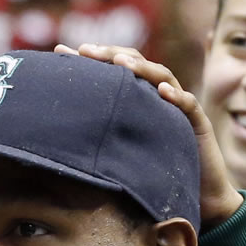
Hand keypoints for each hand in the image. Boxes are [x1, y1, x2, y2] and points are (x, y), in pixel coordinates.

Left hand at [54, 43, 243, 225]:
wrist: (194, 195)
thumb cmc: (151, 172)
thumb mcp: (117, 150)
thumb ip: (94, 136)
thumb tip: (48, 135)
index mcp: (137, 97)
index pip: (112, 68)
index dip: (89, 58)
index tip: (61, 50)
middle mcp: (157, 96)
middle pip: (135, 64)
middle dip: (111, 54)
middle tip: (86, 50)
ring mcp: (179, 107)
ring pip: (162, 77)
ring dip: (141, 68)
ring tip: (120, 62)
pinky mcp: (197, 124)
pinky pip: (189, 105)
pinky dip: (176, 96)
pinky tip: (161, 91)